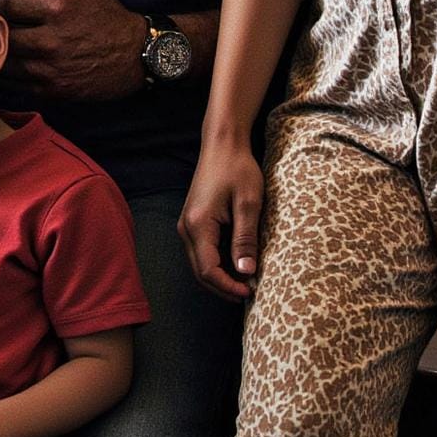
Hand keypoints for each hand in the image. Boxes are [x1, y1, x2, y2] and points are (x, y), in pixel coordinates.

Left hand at [0, 0, 144, 98]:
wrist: (137, 55)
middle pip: (0, 36)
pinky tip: (15, 64)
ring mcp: (51, 68)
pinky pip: (16, 84)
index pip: (5, 6)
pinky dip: (9, 74)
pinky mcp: (53, 90)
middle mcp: (52, 40)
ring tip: (3, 46)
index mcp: (57, 9)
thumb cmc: (105, 16)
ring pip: (4, 62)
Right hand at [179, 138, 264, 300]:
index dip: (228, 286)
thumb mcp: (248, 204)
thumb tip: (246, 272)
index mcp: (198, 225)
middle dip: (223, 286)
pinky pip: (202, 251)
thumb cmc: (237, 169)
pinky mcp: (193, 221)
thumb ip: (245, 240)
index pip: (208, 270)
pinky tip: (236, 263)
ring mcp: (187, 225)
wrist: (222, 145)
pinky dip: (217, 263)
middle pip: (200, 272)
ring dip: (220, 276)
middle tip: (249, 292)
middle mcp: (186, 228)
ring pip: (199, 263)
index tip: (251, 291)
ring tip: (246, 280)